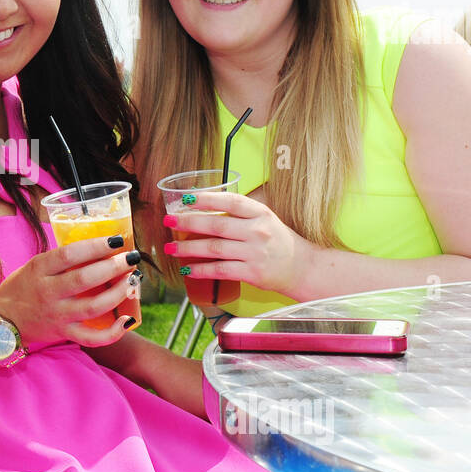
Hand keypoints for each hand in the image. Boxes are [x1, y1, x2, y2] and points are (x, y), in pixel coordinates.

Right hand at [0, 235, 139, 348]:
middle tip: (131, 257)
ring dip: (118, 292)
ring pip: (93, 306)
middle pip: (85, 278)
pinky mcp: (63, 334)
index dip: (95, 246)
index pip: (69, 254)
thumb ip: (61, 259)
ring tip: (133, 280)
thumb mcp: (34, 266)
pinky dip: (113, 332)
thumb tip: (99, 247)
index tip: (116, 240)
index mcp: (39, 269)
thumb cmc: (21, 288)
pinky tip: (128, 319)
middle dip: (114, 266)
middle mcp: (47, 292)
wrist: (1, 321)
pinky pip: (92, 338)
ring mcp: (56, 315)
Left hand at [163, 191, 312, 295]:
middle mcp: (258, 231)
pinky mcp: (252, 273)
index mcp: (260, 213)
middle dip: (188, 223)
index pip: (231, 202)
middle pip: (217, 226)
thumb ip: (240, 212)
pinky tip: (187, 268)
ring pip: (214, 249)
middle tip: (169, 221)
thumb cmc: (277, 240)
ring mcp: (254, 253)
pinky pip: (220, 270)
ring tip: (171, 248)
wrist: (301, 267)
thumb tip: (203, 204)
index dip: (207, 199)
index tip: (186, 198)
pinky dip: (201, 270)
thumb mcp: (265, 218)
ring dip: (188, 249)